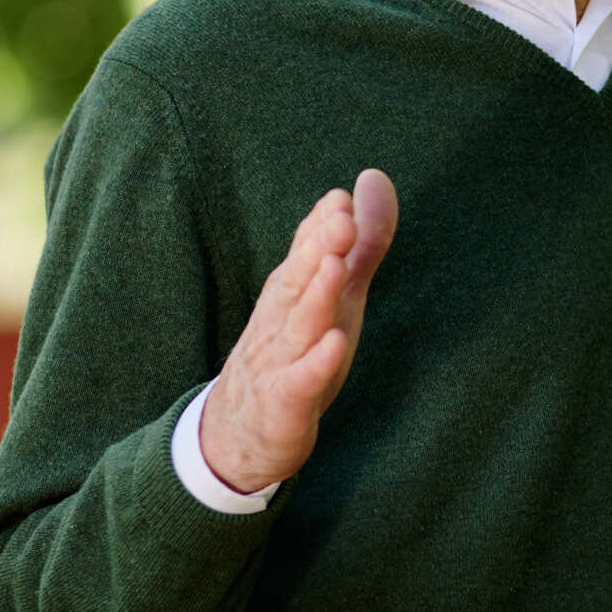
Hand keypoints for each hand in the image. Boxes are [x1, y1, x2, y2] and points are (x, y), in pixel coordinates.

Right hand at [199, 169, 398, 494]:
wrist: (237, 432)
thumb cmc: (294, 352)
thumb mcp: (336, 295)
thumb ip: (360, 242)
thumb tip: (373, 178)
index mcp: (293, 291)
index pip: (305, 252)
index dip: (321, 227)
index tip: (340, 199)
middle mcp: (281, 319)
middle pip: (297, 281)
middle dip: (318, 249)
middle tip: (340, 219)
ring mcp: (278, 361)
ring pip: (297, 325)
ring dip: (316, 296)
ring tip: (337, 268)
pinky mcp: (284, 404)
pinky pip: (299, 382)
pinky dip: (316, 364)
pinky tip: (334, 344)